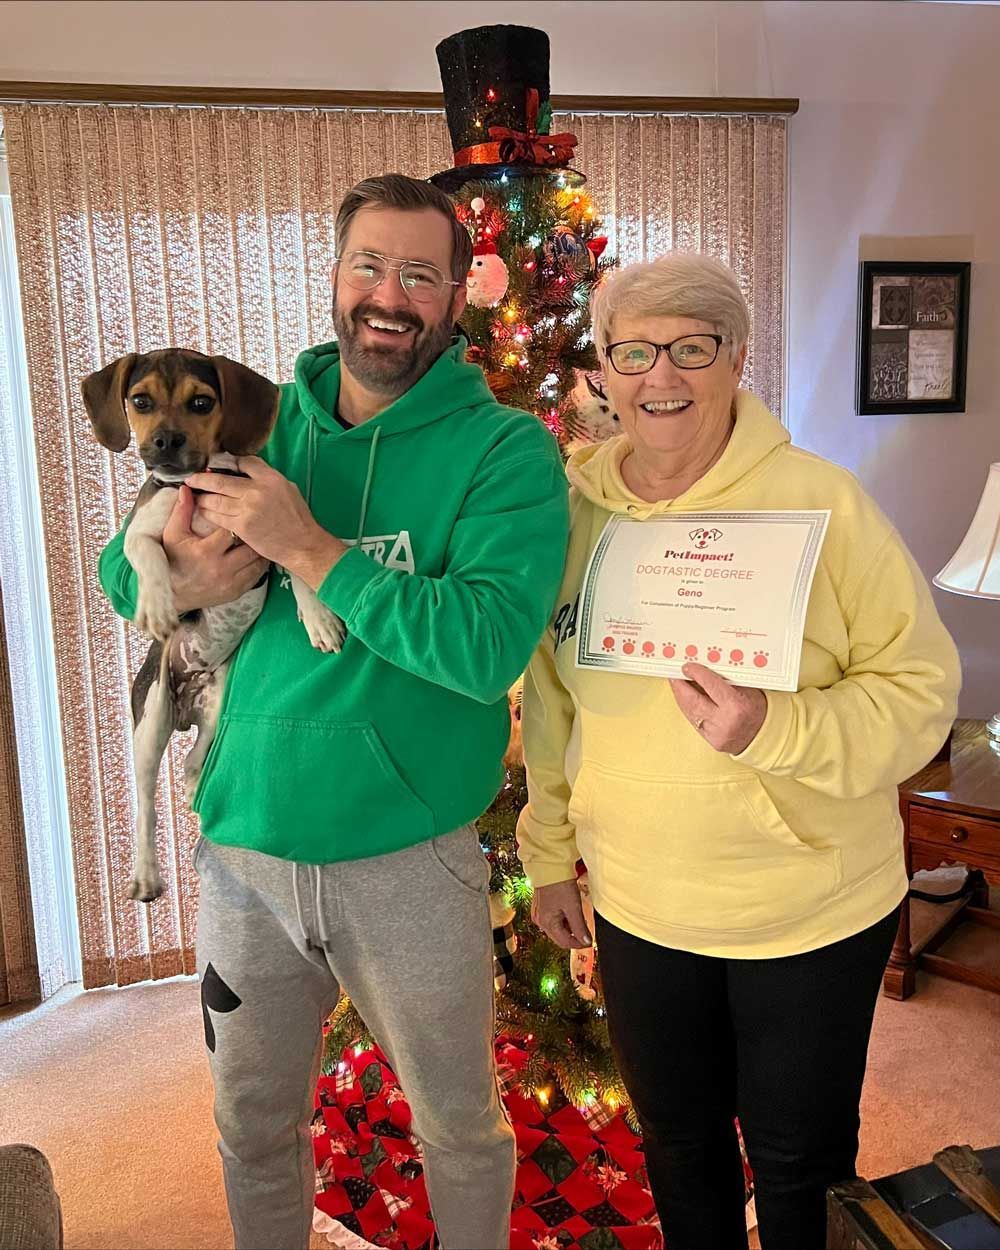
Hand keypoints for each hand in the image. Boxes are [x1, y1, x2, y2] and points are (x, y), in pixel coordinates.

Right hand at [163, 484, 268, 613]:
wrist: (174, 594)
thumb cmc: (173, 561)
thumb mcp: (173, 535)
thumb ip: (181, 512)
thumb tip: (186, 488)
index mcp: (206, 551)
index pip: (231, 528)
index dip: (237, 518)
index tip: (240, 511)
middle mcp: (222, 568)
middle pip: (249, 545)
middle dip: (253, 533)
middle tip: (257, 522)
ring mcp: (231, 582)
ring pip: (257, 561)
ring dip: (259, 548)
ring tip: (260, 536)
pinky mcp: (237, 592)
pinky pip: (257, 576)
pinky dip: (260, 563)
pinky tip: (258, 553)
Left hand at [185, 457, 346, 587]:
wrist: (302, 544)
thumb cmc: (298, 518)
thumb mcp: (289, 489)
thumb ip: (267, 480)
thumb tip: (247, 474)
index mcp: (271, 478)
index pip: (244, 462)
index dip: (229, 463)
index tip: (219, 466)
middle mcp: (257, 490)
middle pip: (220, 480)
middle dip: (202, 478)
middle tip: (192, 478)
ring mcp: (248, 508)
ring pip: (215, 499)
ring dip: (202, 497)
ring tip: (195, 496)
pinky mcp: (242, 526)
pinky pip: (217, 516)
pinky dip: (207, 512)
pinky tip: (202, 511)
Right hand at [531, 878, 591, 949]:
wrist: (550, 866)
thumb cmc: (560, 884)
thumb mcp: (573, 907)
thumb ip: (580, 927)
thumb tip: (586, 941)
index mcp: (547, 923)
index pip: (565, 942)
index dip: (579, 943)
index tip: (590, 941)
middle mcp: (540, 921)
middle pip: (560, 937)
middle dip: (574, 936)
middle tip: (587, 930)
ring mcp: (539, 914)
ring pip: (557, 928)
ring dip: (569, 927)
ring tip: (579, 917)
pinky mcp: (540, 907)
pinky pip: (553, 919)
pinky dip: (563, 919)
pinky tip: (570, 911)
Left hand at [669, 662, 766, 754]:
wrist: (764, 735)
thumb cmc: (757, 710)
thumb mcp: (748, 690)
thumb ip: (726, 681)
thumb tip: (703, 668)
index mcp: (736, 706)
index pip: (710, 685)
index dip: (696, 674)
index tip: (687, 667)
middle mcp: (724, 721)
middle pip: (694, 700)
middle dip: (680, 686)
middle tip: (674, 675)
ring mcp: (716, 734)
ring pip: (691, 712)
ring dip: (680, 697)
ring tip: (676, 685)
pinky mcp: (712, 741)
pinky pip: (694, 722)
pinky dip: (688, 709)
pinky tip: (684, 700)